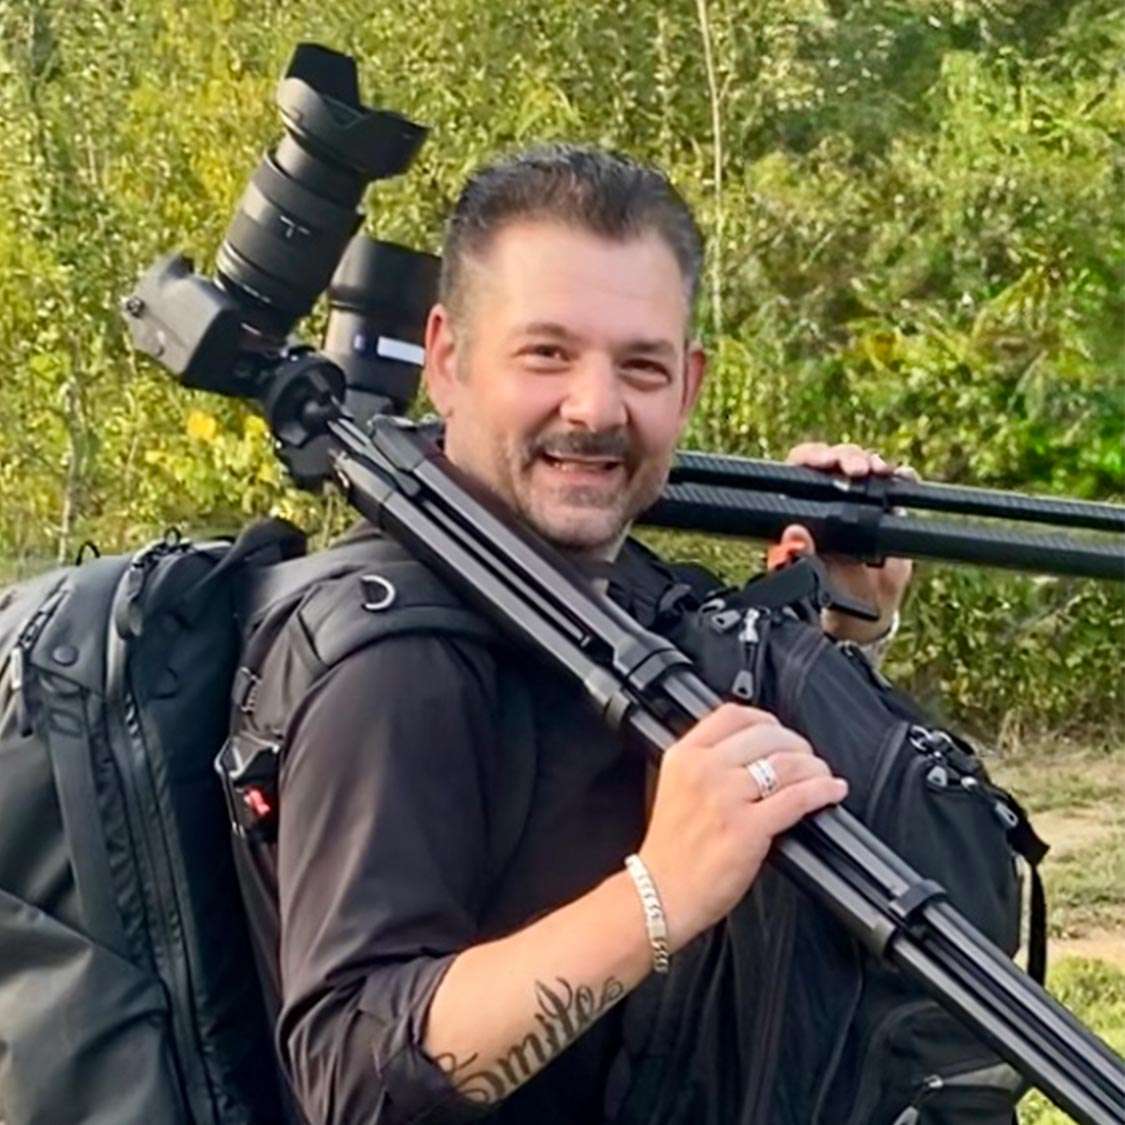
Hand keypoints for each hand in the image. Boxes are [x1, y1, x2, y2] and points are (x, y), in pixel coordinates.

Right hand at [638, 703, 846, 952]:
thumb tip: (752, 756)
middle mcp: (704, 770)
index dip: (766, 719)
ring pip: (787, 764)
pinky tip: (832, 790)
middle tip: (806, 757)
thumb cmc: (670, 850)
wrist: (660, 893)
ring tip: (823, 774)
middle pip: (766, 735)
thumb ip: (706, 765)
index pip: (733, 715)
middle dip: (796, 744)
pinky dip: (823, 790)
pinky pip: (797, 798)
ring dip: (814, 766)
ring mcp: (726, 797)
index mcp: (684, 756)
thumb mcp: (675, 788)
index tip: (779, 730)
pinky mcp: (748, 828)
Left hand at [778, 442, 915, 643]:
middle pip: (832, 462)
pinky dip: (902, 477)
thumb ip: (798, 558)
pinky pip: (895, 486)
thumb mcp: (807, 580)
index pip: (798, 470)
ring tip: (879, 471)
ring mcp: (858, 503)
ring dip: (872, 462)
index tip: (823, 461)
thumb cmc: (826, 596)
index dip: (810, 458)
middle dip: (845, 457)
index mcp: (800, 512)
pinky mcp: (887, 513)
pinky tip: (902, 477)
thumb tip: (794, 534)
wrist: (860, 616)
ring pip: (862, 467)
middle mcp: (827, 500)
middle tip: (857, 470)